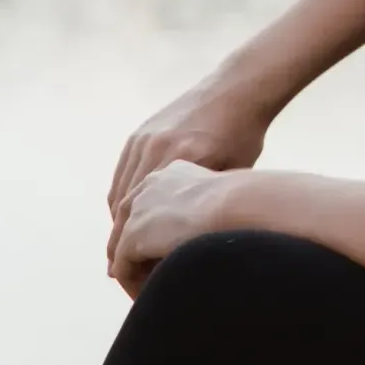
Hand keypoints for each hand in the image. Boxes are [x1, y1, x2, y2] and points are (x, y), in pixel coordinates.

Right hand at [106, 79, 269, 275]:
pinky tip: (128, 217)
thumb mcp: (234, 172)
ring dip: (118, 223)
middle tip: (121, 270)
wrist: (237, 88)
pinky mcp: (139, 133)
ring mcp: (144, 139)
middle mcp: (156, 148)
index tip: (132, 276)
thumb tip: (192, 246)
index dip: (133, 251)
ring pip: (118, 193)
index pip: (145, 215)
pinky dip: (121, 199)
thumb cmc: (246, 134)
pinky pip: (122, 174)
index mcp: (183, 159)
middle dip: (119, 243)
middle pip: (123, 209)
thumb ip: (208, 204)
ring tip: (123, 249)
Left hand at [108, 161, 236, 295]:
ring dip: (138, 273)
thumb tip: (211, 232)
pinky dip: (135, 286)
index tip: (165, 259)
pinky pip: (124, 270)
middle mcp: (147, 187)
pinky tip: (157, 297)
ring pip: (125, 251)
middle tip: (152, 281)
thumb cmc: (246, 204)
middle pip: (130, 227)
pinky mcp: (132, 237)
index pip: (149, 209)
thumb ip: (208, 211)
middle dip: (137, 255)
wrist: (239, 205)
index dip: (153, 236)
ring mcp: (137, 211)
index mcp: (170, 175)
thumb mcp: (223, 199)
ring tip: (159, 294)